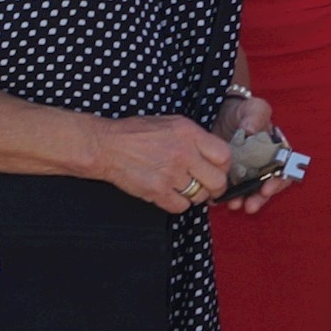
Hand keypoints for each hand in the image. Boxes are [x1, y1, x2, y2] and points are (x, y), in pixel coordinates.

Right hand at [95, 114, 235, 216]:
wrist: (106, 146)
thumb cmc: (136, 133)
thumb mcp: (171, 123)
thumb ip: (195, 137)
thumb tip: (213, 153)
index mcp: (189, 134)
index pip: (224, 155)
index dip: (225, 166)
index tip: (220, 170)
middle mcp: (183, 153)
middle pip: (217, 180)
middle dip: (217, 187)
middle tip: (210, 187)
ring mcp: (170, 174)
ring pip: (200, 195)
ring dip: (196, 195)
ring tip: (185, 188)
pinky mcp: (157, 191)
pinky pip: (181, 207)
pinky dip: (179, 204)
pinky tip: (171, 195)